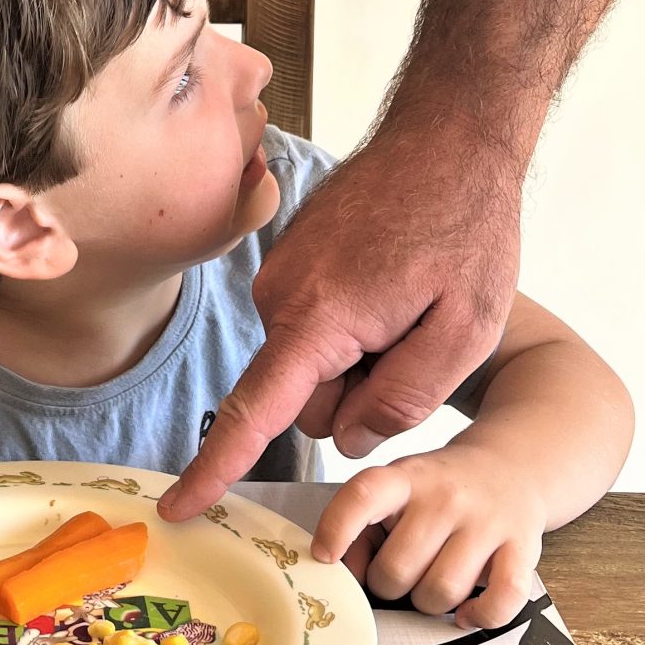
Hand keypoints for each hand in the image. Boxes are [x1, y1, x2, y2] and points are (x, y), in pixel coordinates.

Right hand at [157, 124, 519, 520]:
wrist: (446, 138)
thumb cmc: (464, 227)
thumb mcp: (465, 330)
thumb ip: (402, 400)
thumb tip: (348, 434)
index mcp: (318, 316)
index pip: (256, 410)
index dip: (217, 467)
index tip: (179, 505)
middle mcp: (281, 295)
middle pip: (305, 397)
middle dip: (357, 390)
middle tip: (413, 337)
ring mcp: (281, 274)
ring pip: (311, 363)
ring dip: (358, 356)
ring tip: (404, 303)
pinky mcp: (291, 263)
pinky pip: (312, 327)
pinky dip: (350, 326)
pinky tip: (388, 285)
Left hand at [319, 443, 546, 628]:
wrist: (510, 466)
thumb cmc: (440, 488)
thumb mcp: (397, 487)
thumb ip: (363, 523)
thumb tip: (340, 570)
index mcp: (406, 476)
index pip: (363, 495)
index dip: (337, 529)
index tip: (323, 555)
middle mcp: (447, 496)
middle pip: (395, 569)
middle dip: (386, 584)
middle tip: (398, 569)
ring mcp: (487, 522)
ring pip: (439, 594)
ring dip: (427, 602)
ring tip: (431, 579)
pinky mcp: (523, 549)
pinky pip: (499, 602)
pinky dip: (479, 617)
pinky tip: (467, 609)